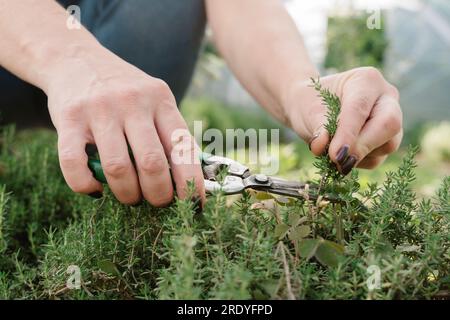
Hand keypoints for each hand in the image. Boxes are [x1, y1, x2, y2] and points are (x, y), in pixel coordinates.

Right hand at [45, 46, 204, 205]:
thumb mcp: (154, 100)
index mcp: (161, 100)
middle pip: (152, 163)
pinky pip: (74, 164)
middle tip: (157, 202)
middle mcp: (133, 102)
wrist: (76, 59)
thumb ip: (171, 132)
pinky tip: (95, 189)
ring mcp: (100, 109)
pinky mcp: (69, 118)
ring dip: (127, 194)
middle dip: (159, 195)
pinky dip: (85, 186)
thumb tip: (194, 179)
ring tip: (130, 198)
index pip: (183, 148)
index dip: (191, 183)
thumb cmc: (125, 91)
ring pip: (117, 168)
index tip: (193, 205)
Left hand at [284, 67, 402, 173]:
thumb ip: (318, 128)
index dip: (349, 134)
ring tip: (333, 155)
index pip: (360, 108)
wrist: (310, 107)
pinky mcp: (388, 139)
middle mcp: (386, 96)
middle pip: (389, 124)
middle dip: (364, 146)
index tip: (335, 155)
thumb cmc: (310, 104)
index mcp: (366, 80)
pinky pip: (379, 157)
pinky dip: (359, 162)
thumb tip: (320, 146)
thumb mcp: (308, 111)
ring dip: (360, 156)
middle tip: (340, 162)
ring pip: (388, 144)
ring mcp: (391, 118)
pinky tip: (341, 156)